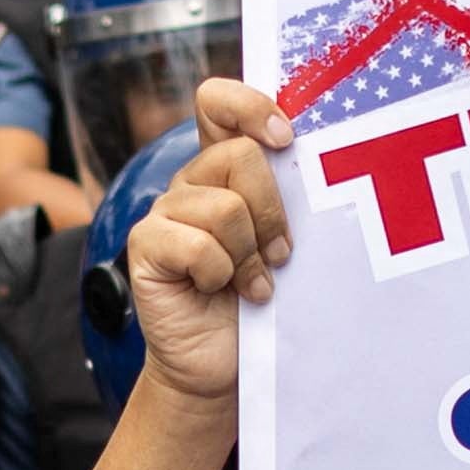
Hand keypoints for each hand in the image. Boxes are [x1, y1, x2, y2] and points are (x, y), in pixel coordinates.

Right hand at [126, 87, 290, 404]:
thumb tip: (324, 162)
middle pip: (238, 155)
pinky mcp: (145, 247)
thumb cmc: (265, 302)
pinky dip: (221, 274)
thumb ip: (292, 198)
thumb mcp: (287, 240)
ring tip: (255, 283)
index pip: (218, 103)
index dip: (250, 106)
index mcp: (222, 168)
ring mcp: (164, 214)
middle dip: (272, 211)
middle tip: (280, 254)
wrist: (226, 366)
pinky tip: (223, 292)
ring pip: (224, 207)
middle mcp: (190, 183)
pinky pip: (197, 245)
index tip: (286, 139)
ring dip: (250, 254)